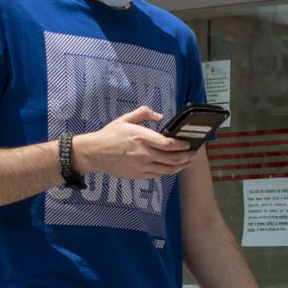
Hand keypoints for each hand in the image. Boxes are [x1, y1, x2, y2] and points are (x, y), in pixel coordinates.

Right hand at [70, 106, 193, 179]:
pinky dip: (167, 171)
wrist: (95, 153)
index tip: (189, 144)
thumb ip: (144, 113)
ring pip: (168, 169)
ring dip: (180, 166)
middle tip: (193, 154)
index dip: (183, 145)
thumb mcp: (125, 119)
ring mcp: (142, 166)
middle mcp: (144, 153)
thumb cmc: (110, 135)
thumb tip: (161, 116)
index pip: (169, 144)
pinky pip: (158, 175)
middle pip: (173, 158)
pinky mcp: (139, 175)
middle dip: (187, 157)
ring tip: (186, 162)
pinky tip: (170, 167)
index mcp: (141, 137)